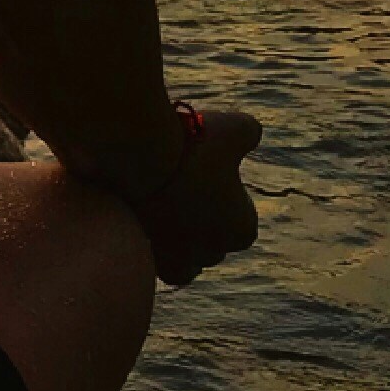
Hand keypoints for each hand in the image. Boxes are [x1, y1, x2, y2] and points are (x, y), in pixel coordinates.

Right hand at [127, 106, 261, 287]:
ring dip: (177, 244)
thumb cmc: (191, 144)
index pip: (240, 222)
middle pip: (212, 245)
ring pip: (184, 262)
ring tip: (160, 212)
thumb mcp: (230, 128)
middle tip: (182, 191)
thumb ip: (247, 132)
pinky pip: (154, 262)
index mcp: (243, 229)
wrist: (138, 157)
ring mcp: (178, 261)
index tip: (208, 177)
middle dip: (201, 225)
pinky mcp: (146, 260)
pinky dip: (150, 246)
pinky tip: (141, 216)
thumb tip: (250, 133)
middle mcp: (213, 253)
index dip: (225, 200)